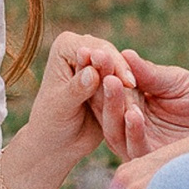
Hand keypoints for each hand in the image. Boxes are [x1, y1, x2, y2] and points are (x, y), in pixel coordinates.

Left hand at [24, 30, 140, 155]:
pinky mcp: (109, 80)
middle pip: (112, 57)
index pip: (95, 49)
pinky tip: (137, 108)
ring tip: (137, 103)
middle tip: (136, 90)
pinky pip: (124, 86)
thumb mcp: (61, 106)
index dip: (113, 65)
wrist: (56, 142)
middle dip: (124, 74)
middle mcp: (82, 49)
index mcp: (66, 46)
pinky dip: (131, 97)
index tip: (127, 83)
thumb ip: (76, 89)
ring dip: (129, 87)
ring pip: (121, 72)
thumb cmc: (50, 122)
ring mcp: (97, 64)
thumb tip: (92, 72)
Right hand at [95, 50, 188, 158]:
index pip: (108, 85)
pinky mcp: (150, 159)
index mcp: (130, 99)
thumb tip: (124, 53)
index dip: (99, 70)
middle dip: (101, 88)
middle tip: (100, 70)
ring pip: (114, 129)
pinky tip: (133, 115)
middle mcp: (127, 122)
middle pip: (105, 107)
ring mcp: (136, 142)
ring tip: (114, 86)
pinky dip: (133, 131)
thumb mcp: (178, 81)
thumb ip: (151, 74)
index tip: (93, 53)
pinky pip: (134, 147)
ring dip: (112, 107)